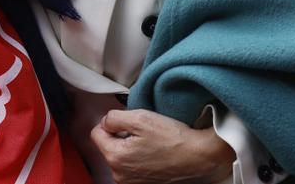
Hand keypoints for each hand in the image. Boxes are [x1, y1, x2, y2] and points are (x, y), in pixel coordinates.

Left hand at [91, 109, 233, 183]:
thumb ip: (113, 117)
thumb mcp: (140, 118)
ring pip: (120, 155)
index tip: (126, 121)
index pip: (96, 133)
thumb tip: (105, 122)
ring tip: (150, 142)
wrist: (199, 158)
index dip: (110, 122)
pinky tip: (154, 152)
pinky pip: (132, 165)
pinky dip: (139, 157)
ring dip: (130, 146)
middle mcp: (119, 175)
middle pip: (108, 145)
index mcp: (114, 157)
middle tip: (141, 131)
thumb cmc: (172, 138)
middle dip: (120, 135)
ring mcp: (131, 182)